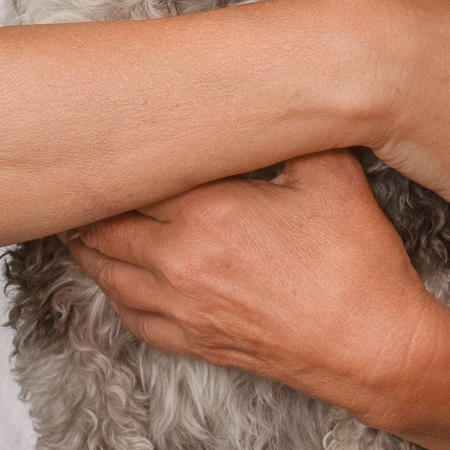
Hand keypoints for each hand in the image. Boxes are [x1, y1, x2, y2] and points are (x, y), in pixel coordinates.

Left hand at [63, 149, 449, 405]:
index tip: (102, 138)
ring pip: (106, 273)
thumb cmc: (357, 265)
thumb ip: (292, 135)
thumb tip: (275, 104)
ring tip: (78, 220)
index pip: (134, 178)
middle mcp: (178, 261)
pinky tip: (115, 277)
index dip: (115, 158)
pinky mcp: (195, 341)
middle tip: (77, 175)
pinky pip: (130, 316)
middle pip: (103, 226)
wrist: (373, 345)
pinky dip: (113, 292)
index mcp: (206, 212)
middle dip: (88, 200)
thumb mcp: (332, 176)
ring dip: (89, 245)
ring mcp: (182, 308)